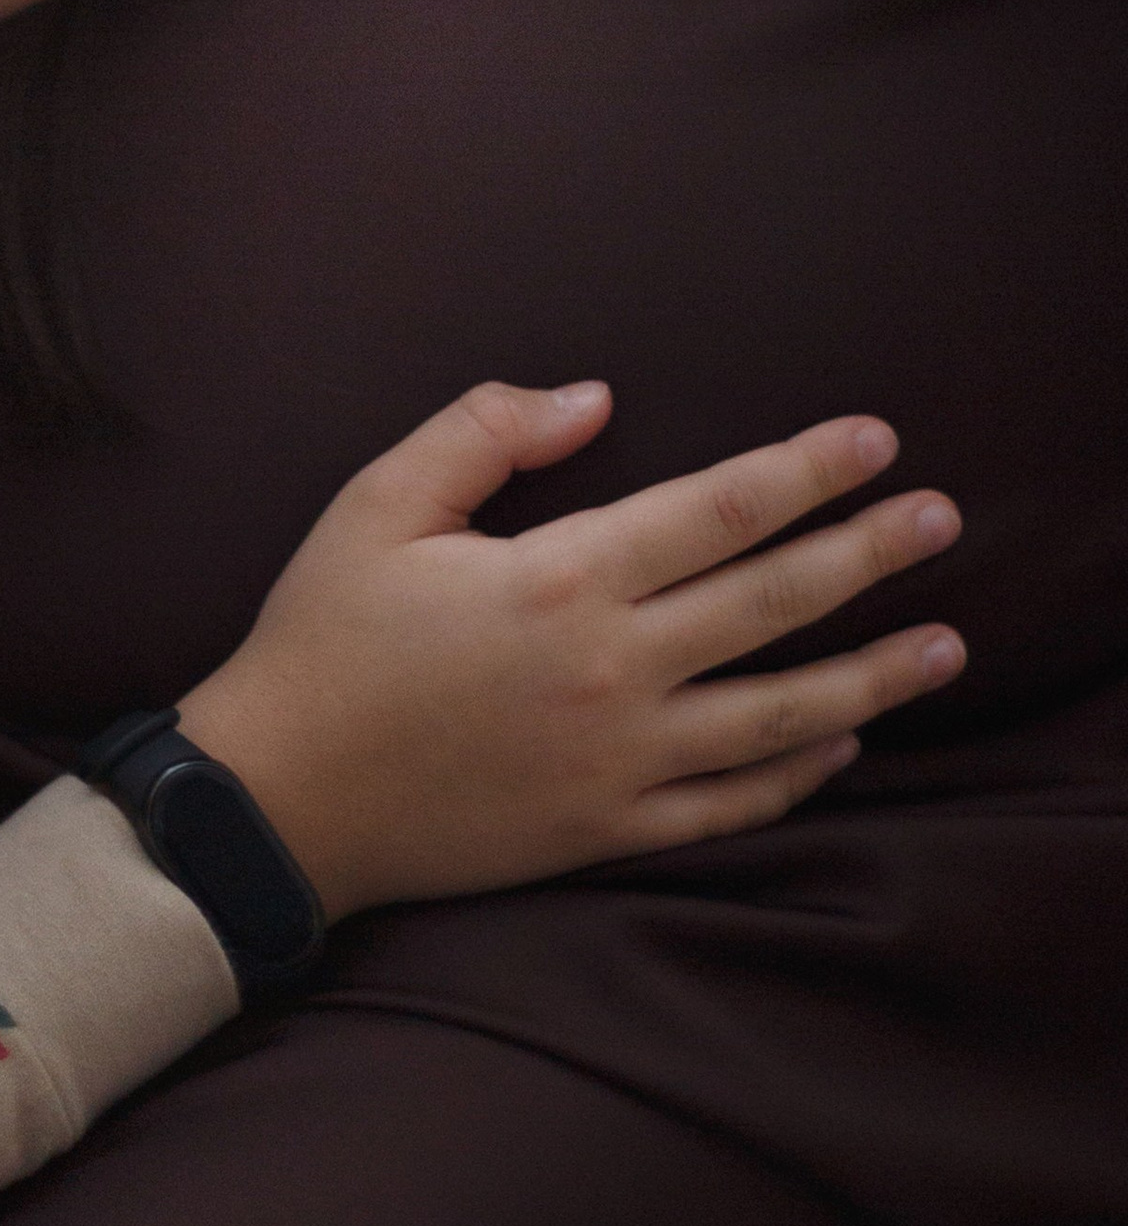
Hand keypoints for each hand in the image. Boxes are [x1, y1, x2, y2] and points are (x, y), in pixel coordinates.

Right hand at [175, 384, 965, 923]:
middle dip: (868, 555)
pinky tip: (844, 744)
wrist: (279, 800)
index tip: (876, 443)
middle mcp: (609, 670)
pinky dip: (797, 775)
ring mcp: (617, 760)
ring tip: (946, 646)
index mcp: (559, 579)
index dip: (806, 472)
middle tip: (942, 519)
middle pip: (772, 603)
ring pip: (779, 714)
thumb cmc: (321, 640)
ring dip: (873, 677)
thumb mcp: (376, 506)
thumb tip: (594, 397)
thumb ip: (485, 431)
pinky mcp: (604, 828)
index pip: (717, 511)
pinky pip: (730, 804)